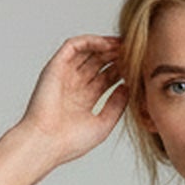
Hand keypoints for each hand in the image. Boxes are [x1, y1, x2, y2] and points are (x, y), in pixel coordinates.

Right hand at [14, 35, 129, 164]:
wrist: (46, 143)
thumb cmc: (70, 142)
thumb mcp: (103, 124)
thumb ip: (116, 105)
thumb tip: (127, 87)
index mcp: (84, 100)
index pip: (106, 78)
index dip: (122, 70)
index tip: (138, 67)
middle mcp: (74, 85)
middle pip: (98, 63)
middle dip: (116, 56)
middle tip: (134, 51)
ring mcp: (65, 74)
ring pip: (88, 51)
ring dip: (105, 46)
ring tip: (123, 45)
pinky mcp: (55, 66)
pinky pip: (74, 45)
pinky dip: (90, 41)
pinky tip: (107, 44)